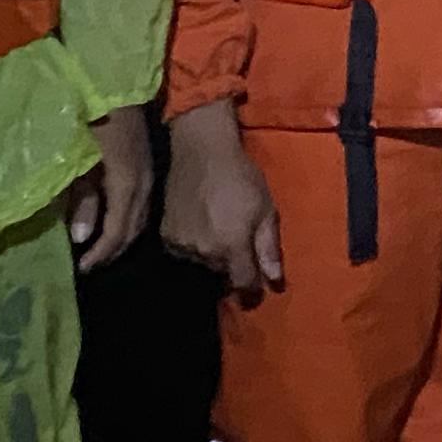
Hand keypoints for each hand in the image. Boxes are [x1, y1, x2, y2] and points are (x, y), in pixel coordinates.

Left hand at [67, 105, 153, 269]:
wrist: (112, 77)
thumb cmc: (88, 115)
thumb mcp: (79, 158)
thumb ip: (82, 198)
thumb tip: (83, 239)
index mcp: (127, 182)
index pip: (118, 230)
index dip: (101, 253)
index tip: (81, 269)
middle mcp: (143, 181)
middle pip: (133, 227)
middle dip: (113, 249)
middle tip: (89, 264)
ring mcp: (148, 170)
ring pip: (140, 215)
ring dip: (122, 236)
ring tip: (100, 248)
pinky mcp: (145, 161)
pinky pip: (141, 202)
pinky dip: (128, 219)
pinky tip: (113, 219)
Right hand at [160, 99, 283, 297]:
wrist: (202, 152)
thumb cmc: (241, 177)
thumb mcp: (266, 209)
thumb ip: (269, 248)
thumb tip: (275, 281)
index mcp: (232, 247)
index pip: (243, 285)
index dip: (252, 289)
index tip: (257, 284)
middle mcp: (204, 252)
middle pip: (223, 273)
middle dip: (233, 264)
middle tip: (238, 237)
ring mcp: (182, 245)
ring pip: (203, 262)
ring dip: (212, 253)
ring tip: (218, 226)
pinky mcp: (166, 236)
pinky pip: (185, 251)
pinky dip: (194, 244)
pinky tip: (200, 223)